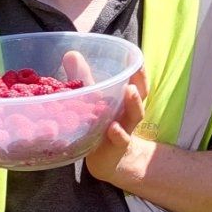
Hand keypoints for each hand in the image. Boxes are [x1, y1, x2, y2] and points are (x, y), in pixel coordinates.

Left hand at [85, 67, 152, 187]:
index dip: (138, 71)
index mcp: (124, 101)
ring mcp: (124, 129)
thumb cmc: (100, 124)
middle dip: (140, 82)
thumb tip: (71, 53)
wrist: (105, 159)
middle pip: (139, 96)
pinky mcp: (115, 146)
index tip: (138, 58)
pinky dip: (118, 133)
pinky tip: (113, 127)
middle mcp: (127, 113)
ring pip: (133, 116)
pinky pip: (120, 139)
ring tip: (130, 92)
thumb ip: (84, 79)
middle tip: (138, 68)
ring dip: (133, 104)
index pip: (136, 83)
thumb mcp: (93, 101)